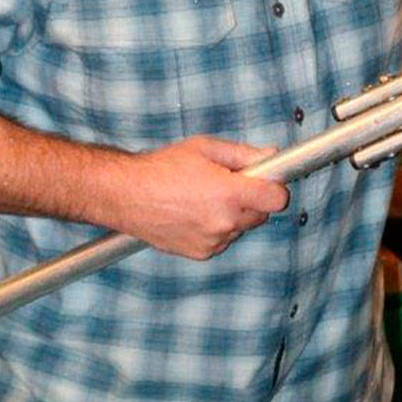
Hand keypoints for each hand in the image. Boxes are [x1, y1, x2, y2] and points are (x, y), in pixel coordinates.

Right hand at [114, 136, 289, 258]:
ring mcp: (213, 240)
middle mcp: (224, 221)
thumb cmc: (161, 168)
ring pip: (241, 228)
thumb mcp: (205, 149)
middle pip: (261, 215)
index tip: (267, 182)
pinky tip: (194, 213)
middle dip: (252, 200)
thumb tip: (271, 156)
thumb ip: (243, 154)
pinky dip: (216, 229)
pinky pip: (223, 240)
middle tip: (228, 185)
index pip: (277, 199)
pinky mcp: (202, 253)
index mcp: (229, 193)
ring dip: (233, 216)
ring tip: (203, 198)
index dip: (274, 188)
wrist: (125, 195)